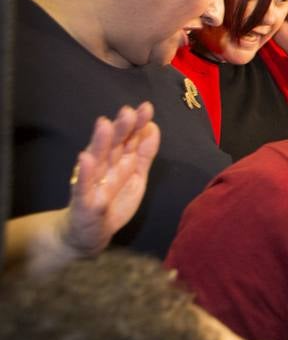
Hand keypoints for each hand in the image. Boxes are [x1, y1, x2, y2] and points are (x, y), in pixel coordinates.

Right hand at [61, 102, 160, 257]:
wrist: (89, 232)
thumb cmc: (113, 200)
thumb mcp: (135, 176)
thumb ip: (144, 153)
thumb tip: (152, 127)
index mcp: (117, 161)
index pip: (128, 139)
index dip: (136, 124)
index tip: (146, 108)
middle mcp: (103, 167)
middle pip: (113, 145)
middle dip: (121, 128)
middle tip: (129, 111)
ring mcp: (92, 182)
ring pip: (97, 159)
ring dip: (100, 142)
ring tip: (105, 124)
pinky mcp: (83, 200)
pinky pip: (83, 186)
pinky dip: (85, 173)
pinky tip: (85, 158)